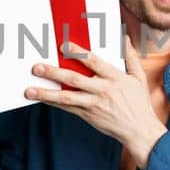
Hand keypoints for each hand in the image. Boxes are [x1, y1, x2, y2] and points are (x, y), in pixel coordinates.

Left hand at [27, 36, 166, 163]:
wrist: (139, 131)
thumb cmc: (139, 103)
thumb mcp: (139, 78)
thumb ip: (130, 57)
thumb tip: (124, 38)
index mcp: (114, 78)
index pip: (93, 62)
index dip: (77, 53)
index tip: (63, 46)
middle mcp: (102, 91)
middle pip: (74, 79)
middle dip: (54, 72)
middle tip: (37, 67)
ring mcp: (94, 105)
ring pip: (66, 98)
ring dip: (46, 93)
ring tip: (30, 90)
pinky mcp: (88, 115)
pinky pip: (68, 108)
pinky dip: (54, 103)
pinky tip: (41, 98)